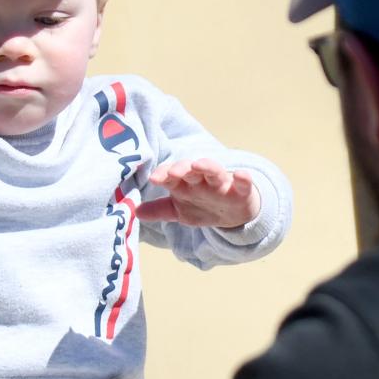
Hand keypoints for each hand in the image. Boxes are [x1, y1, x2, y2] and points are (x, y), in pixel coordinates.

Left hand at [135, 158, 259, 227]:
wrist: (234, 214)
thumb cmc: (203, 205)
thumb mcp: (180, 211)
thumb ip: (159, 210)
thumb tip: (135, 212)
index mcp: (185, 185)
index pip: (171, 177)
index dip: (163, 175)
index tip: (155, 178)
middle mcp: (202, 181)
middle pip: (190, 171)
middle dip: (181, 169)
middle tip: (173, 172)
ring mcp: (222, 185)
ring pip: (214, 173)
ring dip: (207, 167)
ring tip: (199, 164)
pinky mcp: (241, 192)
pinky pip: (243, 184)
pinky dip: (243, 180)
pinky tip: (242, 175)